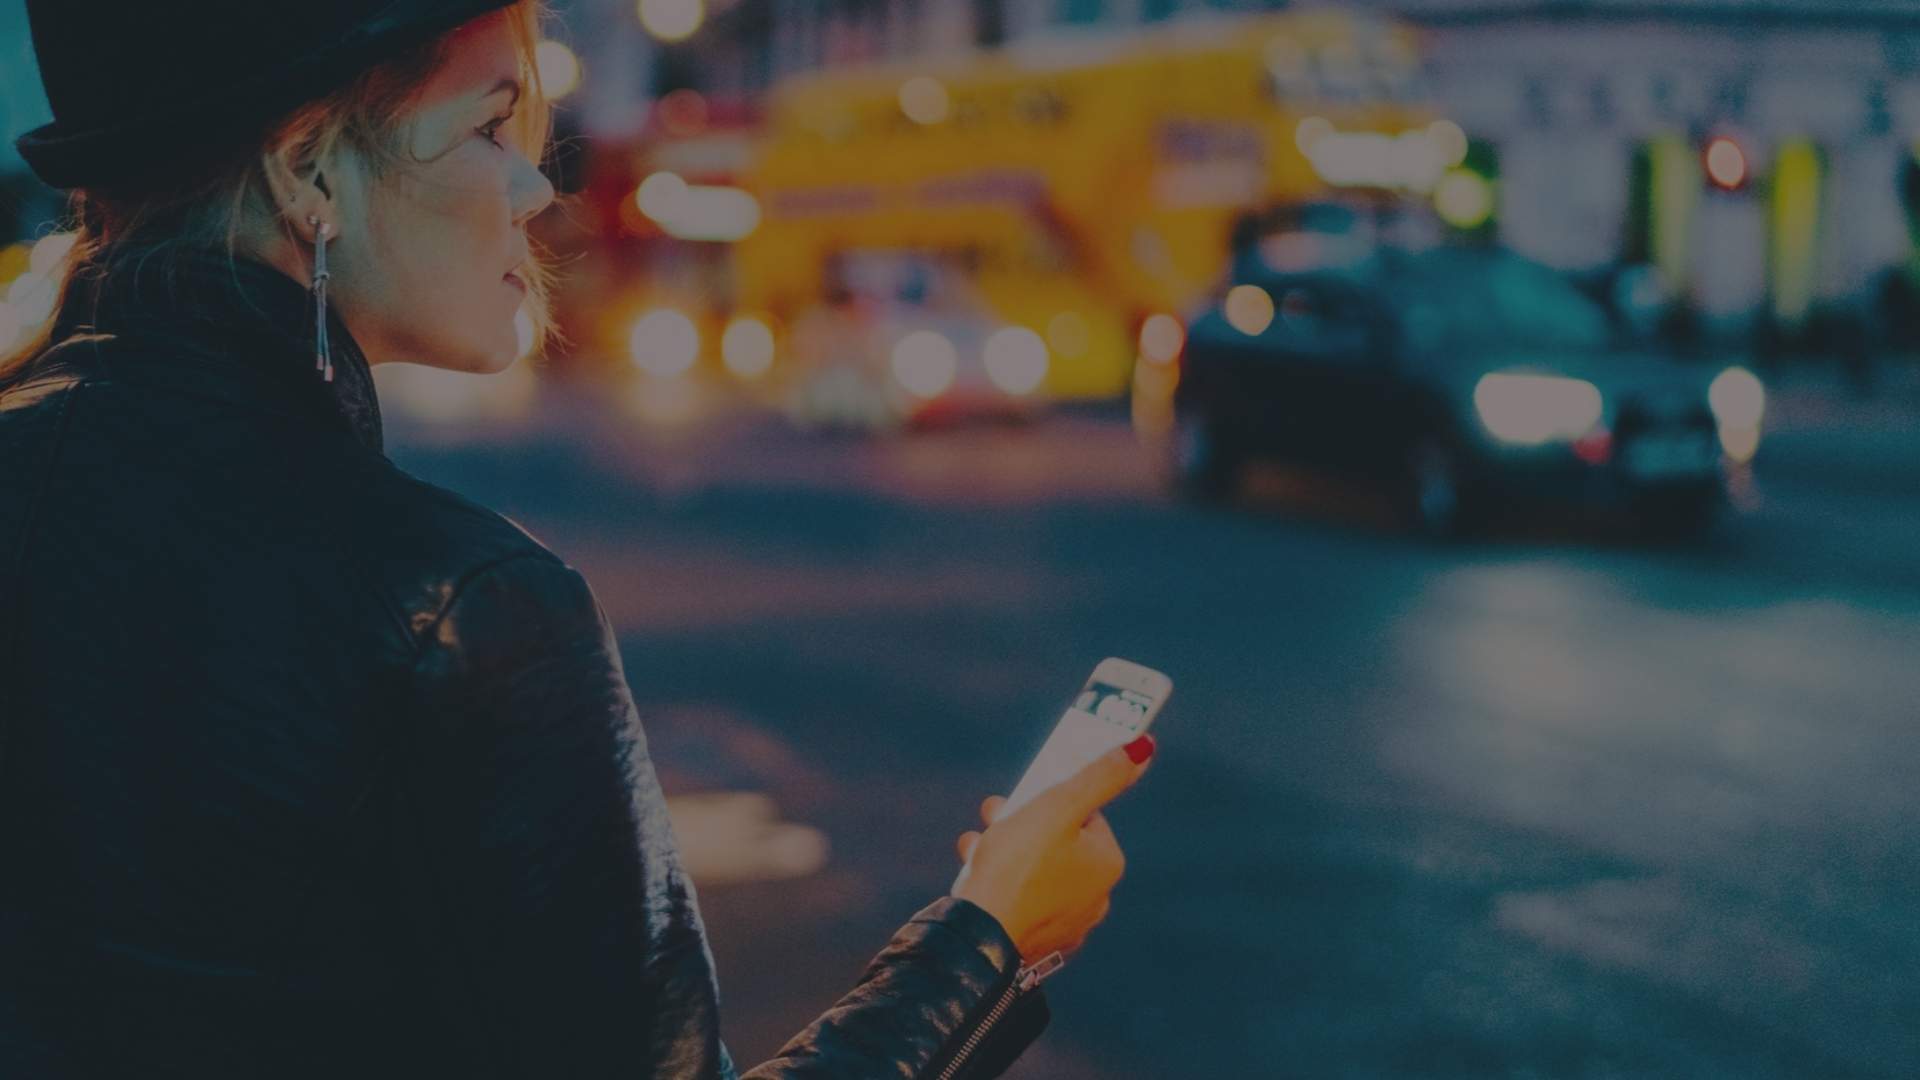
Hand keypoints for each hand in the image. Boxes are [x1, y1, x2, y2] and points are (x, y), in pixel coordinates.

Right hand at [950, 736, 1154, 961]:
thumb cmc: (1019, 866)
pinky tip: (977, 879)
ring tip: (975, 847)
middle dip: (1023, 824)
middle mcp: (1095, 898)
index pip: (1084, 813)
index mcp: (1107, 865)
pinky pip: (1021, 901)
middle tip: (993, 814)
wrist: (981, 938)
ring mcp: (1066, 924)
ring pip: (1035, 872)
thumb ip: (1101, 775)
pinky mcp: (1036, 942)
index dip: (1050, 799)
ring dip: (1004, 852)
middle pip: (1058, 843)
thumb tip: (1143, 747)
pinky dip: (1002, 885)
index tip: (1022, 797)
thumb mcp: (1059, 807)